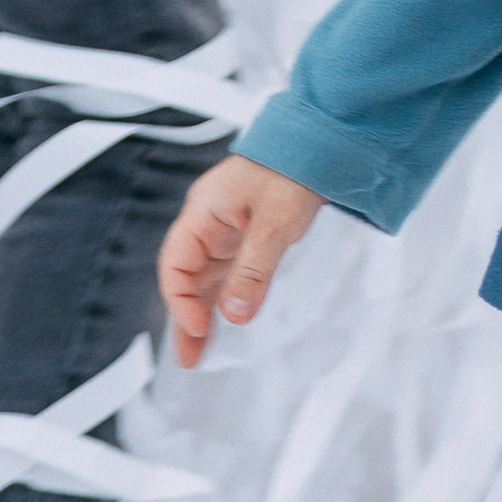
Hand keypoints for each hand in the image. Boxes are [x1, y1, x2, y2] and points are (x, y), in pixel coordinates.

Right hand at [159, 158, 322, 369]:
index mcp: (205, 211)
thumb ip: (254, 270)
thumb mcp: (275, 222)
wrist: (325, 143)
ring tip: (201, 352)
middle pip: (188, 276)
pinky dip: (228, 297)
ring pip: (209, 278)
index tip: (199, 327)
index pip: (176, 262)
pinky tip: (228, 320)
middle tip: (189, 358)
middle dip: (187, 317)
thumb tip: (234, 314)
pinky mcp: (250, 236)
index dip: (180, 299)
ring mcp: (229, 230)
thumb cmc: (296, 165)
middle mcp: (211, 222)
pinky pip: (231, 272)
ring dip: (206, 313)